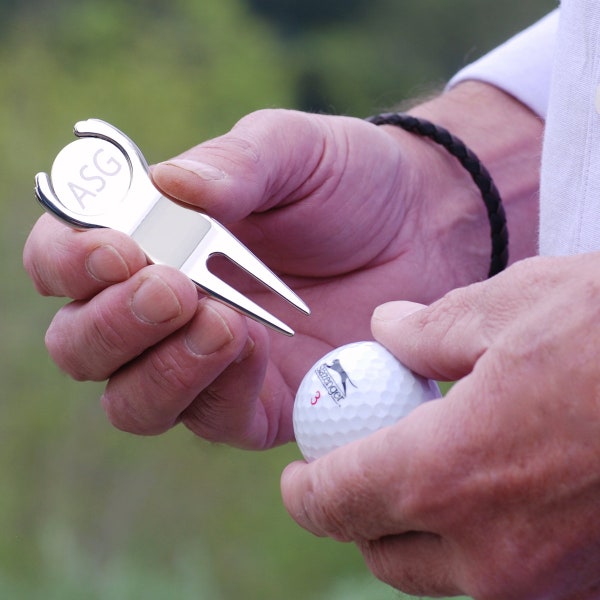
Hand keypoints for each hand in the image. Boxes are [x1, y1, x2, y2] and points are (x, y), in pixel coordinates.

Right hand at [23, 83, 540, 449]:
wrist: (420, 227)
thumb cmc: (346, 181)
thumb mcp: (291, 151)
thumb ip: (232, 164)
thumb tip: (168, 185)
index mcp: (150, 243)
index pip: (64, 262)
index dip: (70, 260)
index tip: (118, 246)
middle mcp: (163, 312)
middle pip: (82, 346)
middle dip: (115, 323)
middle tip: (174, 287)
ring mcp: (206, 365)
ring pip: (133, 401)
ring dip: (161, 368)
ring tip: (220, 318)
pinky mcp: (259, 404)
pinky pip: (213, 420)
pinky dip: (220, 388)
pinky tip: (254, 343)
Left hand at [281, 254, 599, 598]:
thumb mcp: (505, 306)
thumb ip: (426, 329)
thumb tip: (385, 331)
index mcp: (449, 474)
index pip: (337, 503)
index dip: (305, 493)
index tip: (296, 478)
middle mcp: (494, 551)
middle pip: (384, 553)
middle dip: (359, 516)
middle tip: (363, 470)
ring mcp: (553, 582)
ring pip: (447, 574)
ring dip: (423, 532)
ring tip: (434, 468)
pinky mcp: (597, 583)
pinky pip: (511, 574)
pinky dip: (486, 538)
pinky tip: (506, 483)